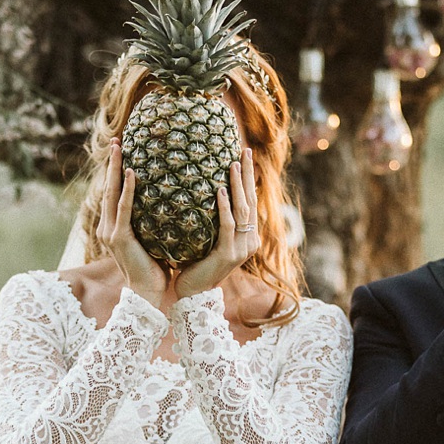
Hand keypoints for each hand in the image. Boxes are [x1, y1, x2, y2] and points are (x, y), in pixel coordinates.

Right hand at [99, 138, 167, 306]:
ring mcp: (112, 232)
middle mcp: (108, 226)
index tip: (123, 149)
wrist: (148, 293)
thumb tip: (173, 202)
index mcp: (115, 227)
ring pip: (113, 193)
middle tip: (118, 140)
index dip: (117, 171)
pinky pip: (125, 209)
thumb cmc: (155, 267)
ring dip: (117, 169)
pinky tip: (134, 172)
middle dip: (113, 163)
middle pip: (110, 188)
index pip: (115, 193)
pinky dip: (128, 190)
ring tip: (120, 148)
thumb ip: (156, 221)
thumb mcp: (154, 239)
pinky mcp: (120, 238)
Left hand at [175, 148, 261, 298]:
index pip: (250, 202)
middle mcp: (249, 241)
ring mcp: (241, 249)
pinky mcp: (229, 255)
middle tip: (245, 150)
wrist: (192, 294)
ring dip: (238, 185)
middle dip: (248, 174)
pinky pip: (227, 225)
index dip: (248, 178)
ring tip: (233, 163)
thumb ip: (211, 220)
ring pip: (242, 210)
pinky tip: (221, 190)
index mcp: (246, 237)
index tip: (244, 155)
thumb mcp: (207, 239)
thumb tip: (204, 192)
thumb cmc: (195, 264)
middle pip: (250, 201)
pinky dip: (225, 207)